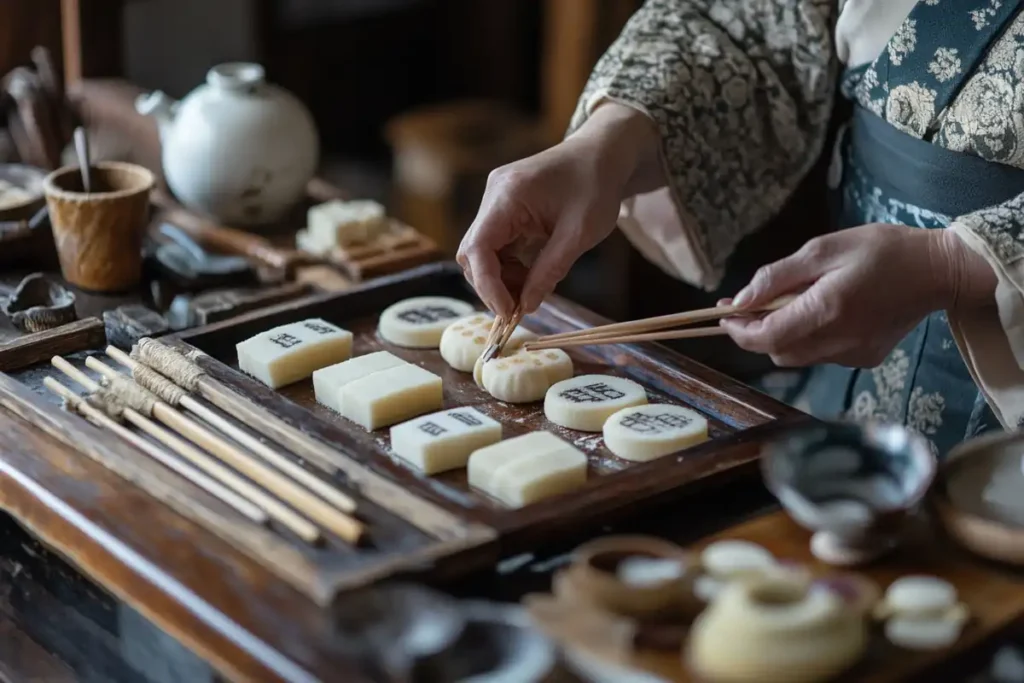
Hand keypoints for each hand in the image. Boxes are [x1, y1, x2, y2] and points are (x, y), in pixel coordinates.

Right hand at [457, 103, 661, 316]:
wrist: (602, 153)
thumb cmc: (596, 185)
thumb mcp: (580, 233)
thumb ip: (550, 271)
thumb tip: (526, 306)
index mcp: (507, 195)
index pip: (478, 248)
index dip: (487, 285)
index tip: (507, 313)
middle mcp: (493, 195)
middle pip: (472, 252)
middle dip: (492, 285)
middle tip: (519, 307)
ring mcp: (496, 201)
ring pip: (481, 252)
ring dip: (500, 278)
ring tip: (530, 290)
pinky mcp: (504, 208)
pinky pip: (495, 244)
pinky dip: (508, 266)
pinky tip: (530, 275)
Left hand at [720, 224, 996, 366]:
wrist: (939, 270)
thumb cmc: (882, 250)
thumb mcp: (823, 250)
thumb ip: (777, 277)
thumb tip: (740, 300)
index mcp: (827, 310)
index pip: (766, 338)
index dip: (739, 331)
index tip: (724, 315)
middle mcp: (839, 341)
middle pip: (777, 352)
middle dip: (756, 332)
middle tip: (748, 305)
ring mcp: (854, 354)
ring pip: (797, 356)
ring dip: (782, 334)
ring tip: (786, 303)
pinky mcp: (866, 358)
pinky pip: (821, 354)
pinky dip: (809, 337)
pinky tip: (821, 312)